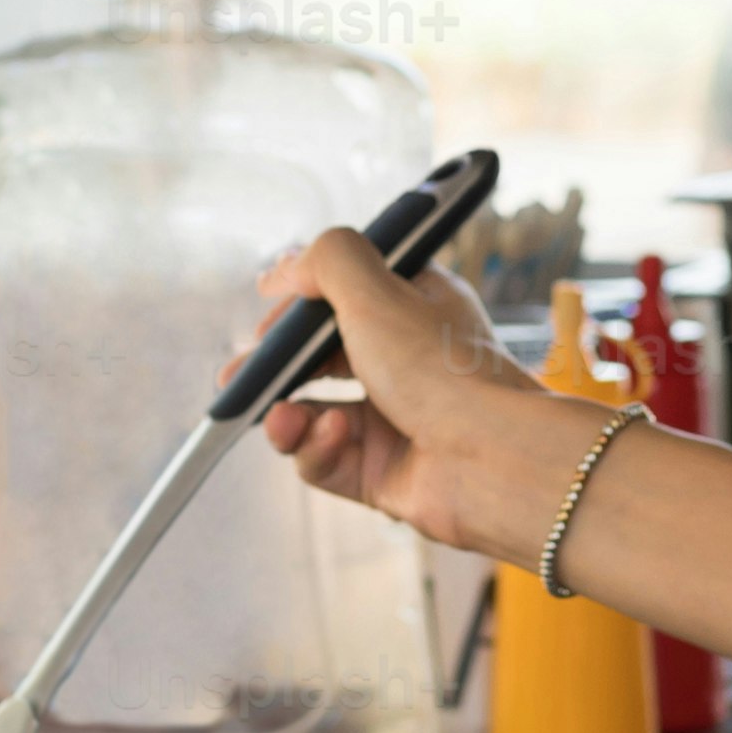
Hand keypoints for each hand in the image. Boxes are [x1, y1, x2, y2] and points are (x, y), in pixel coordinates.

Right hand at [240, 224, 580, 566]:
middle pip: (319, 356)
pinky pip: (325, 459)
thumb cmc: (444, 370)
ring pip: (313, 412)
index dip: (303, 296)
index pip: (347, 290)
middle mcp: (407, 360)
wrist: (491, 461)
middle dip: (274, 366)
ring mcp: (394, 418)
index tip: (267, 300)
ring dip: (289, 414)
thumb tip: (289, 266)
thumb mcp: (377, 290)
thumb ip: (327, 260)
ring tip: (284, 417)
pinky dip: (316, 449)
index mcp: (417, 306)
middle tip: (239, 376)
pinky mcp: (382, 472)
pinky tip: (330, 438)